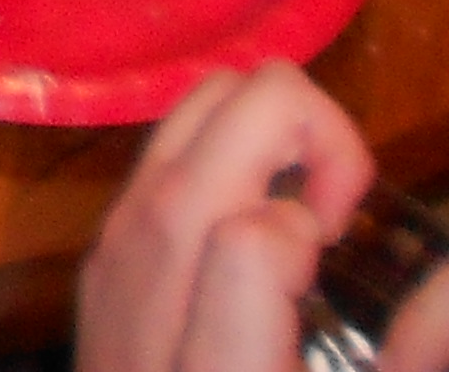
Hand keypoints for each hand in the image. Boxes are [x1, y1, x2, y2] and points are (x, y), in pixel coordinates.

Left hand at [81, 65, 374, 371]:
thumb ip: (260, 297)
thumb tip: (293, 229)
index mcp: (211, 351)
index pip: (256, 227)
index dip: (329, 231)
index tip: (343, 252)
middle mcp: (142, 263)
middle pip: (233, 102)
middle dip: (313, 132)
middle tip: (337, 222)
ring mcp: (114, 243)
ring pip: (201, 105)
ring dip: (270, 137)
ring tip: (304, 226)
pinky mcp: (105, 251)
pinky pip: (174, 153)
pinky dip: (229, 160)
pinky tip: (251, 243)